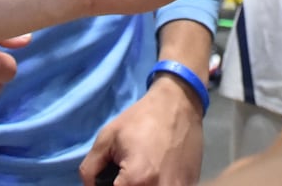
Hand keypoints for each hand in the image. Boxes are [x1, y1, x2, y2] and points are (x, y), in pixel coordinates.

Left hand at [79, 71, 204, 185]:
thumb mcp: (107, 138)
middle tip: (124, 174)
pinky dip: (159, 183)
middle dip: (124, 185)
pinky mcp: (190, 185)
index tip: (112, 177)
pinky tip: (158, 171)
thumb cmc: (141, 118)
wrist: (179, 104)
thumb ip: (90, 169)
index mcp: (135, 180)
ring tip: (142, 172)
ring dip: (143, 185)